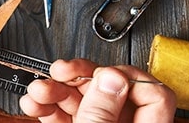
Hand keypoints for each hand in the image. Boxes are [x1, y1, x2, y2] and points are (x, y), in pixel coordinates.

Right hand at [19, 59, 175, 122]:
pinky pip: (67, 116)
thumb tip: (111, 78)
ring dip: (56, 90)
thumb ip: (101, 112)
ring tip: (38, 90)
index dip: (127, 76)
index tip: (101, 73)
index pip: (154, 93)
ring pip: (84, 102)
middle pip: (112, 91)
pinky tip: (34, 103)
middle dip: (80, 77)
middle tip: (62, 72)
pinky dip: (49, 107)